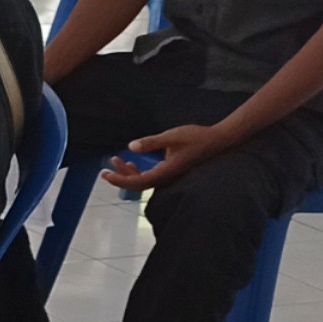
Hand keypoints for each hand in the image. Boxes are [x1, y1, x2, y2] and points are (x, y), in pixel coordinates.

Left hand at [101, 122, 236, 191]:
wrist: (218, 140)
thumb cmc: (196, 137)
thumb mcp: (171, 137)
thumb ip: (151, 142)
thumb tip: (131, 147)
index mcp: (166, 171)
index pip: (138, 182)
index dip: (121, 180)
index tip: (107, 175)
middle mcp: (167, 177)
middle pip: (139, 184)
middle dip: (121, 178)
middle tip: (104, 172)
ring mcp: (170, 175)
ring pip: (144, 179)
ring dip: (129, 172)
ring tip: (115, 161)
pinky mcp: (172, 170)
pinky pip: (151, 175)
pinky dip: (139, 170)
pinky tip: (132, 161)